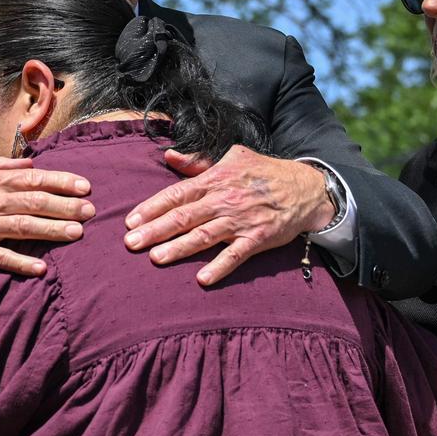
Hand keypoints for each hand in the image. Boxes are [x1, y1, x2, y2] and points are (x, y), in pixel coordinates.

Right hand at [0, 156, 94, 279]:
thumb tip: (29, 162)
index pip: (33, 178)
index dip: (61, 182)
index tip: (85, 186)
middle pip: (34, 202)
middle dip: (66, 206)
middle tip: (91, 211)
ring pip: (23, 227)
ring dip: (53, 230)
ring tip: (77, 234)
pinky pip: (0, 258)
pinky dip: (21, 263)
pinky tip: (41, 269)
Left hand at [123, 146, 332, 285]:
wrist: (305, 188)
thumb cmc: (264, 173)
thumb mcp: (232, 158)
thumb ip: (199, 162)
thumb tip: (170, 156)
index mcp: (216, 180)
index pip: (177, 194)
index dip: (153, 207)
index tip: (131, 221)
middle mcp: (225, 200)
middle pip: (184, 216)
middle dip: (155, 230)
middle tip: (131, 244)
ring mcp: (241, 221)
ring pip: (204, 236)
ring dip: (179, 248)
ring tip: (156, 258)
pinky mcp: (258, 239)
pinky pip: (236, 255)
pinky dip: (220, 267)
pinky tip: (202, 279)